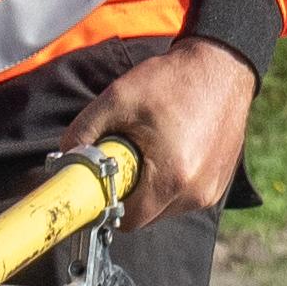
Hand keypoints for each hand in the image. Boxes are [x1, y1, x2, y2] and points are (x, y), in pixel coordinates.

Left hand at [59, 36, 254, 227]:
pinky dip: (171, 182)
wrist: (222, 66)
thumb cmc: (173, 80)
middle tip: (125, 159)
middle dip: (129, 195)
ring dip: (151, 190)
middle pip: (146, 218)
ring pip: (165, 209)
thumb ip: (83, 130)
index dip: (108, 204)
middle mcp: (196, 192)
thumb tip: (64, 157)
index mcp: (172, 178)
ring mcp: (212, 190)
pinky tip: (171, 150)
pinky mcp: (219, 183)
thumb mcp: (117, 98)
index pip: (127, 220)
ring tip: (151, 149)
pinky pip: (184, 197)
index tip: (103, 183)